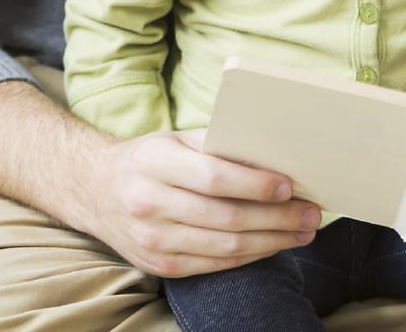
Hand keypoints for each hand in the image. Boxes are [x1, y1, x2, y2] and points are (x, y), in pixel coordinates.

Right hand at [81, 127, 321, 278]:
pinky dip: (249, 255)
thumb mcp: (172, 140)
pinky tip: (271, 245)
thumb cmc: (146, 158)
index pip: (213, 178)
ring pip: (225, 245)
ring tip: (301, 232)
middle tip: (310, 213)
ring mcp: (152, 239)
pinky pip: (214, 264)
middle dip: (276, 218)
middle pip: (226, 217)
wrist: (95, 189)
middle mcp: (149, 203)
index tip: (289, 186)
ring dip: (272, 241)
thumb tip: (269, 157)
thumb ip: (214, 146)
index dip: (254, 185)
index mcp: (153, 162)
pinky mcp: (159, 266)